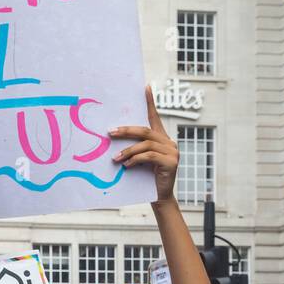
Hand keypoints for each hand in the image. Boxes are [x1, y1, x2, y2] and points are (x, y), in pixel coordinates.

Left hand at [108, 86, 178, 201]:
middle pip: (145, 130)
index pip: (154, 117)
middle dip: (126, 131)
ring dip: (128, 151)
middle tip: (110, 132)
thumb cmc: (147, 178)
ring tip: (115, 158)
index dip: (150, 102)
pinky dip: (135, 160)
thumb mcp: (140, 160)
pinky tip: (126, 166)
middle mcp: (169, 142)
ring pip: (146, 144)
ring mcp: (172, 152)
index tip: (145, 87)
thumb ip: (135, 149)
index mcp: (161, 138)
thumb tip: (114, 137)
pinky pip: (149, 156)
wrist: (159, 197)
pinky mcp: (172, 162)